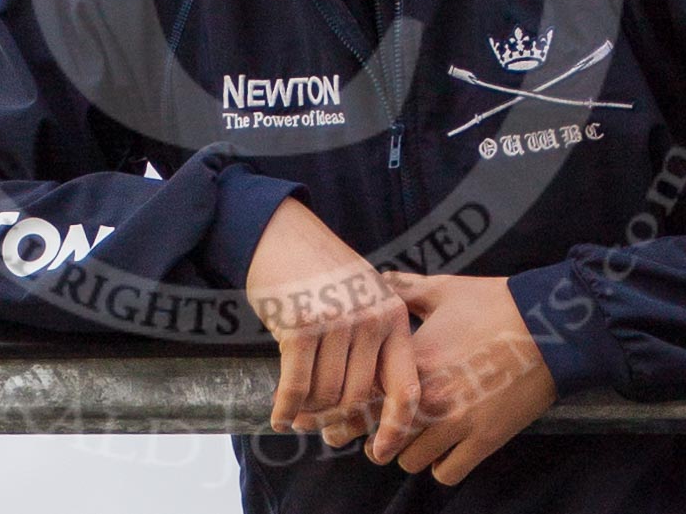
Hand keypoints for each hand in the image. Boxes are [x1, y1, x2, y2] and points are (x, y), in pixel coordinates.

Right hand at [244, 198, 421, 446]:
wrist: (279, 232)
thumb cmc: (321, 268)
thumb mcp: (365, 294)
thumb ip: (375, 341)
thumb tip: (370, 407)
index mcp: (392, 315)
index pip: (406, 386)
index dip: (397, 426)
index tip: (382, 452)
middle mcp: (369, 319)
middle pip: (358, 398)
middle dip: (337, 421)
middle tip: (320, 430)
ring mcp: (335, 322)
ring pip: (326, 395)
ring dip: (308, 412)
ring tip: (297, 415)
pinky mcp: (300, 326)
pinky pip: (295, 387)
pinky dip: (285, 408)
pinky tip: (279, 417)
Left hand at [367, 272, 557, 485]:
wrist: (550, 325)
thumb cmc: (496, 303)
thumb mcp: (444, 289)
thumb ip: (404, 288)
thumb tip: (379, 277)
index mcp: (411, 359)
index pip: (361, 399)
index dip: (348, 410)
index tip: (347, 414)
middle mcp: (427, 395)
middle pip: (379, 439)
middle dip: (376, 438)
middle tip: (382, 432)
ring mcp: (456, 421)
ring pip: (410, 461)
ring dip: (409, 452)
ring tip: (416, 439)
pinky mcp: (484, 439)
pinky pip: (447, 473)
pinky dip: (442, 466)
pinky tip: (445, 450)